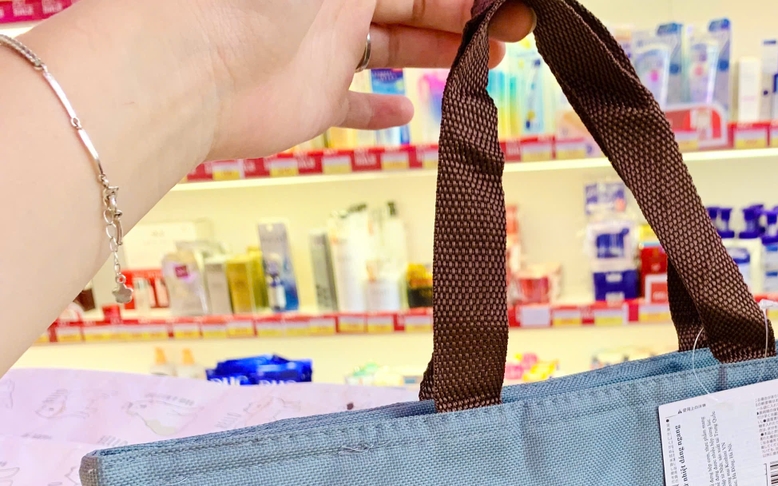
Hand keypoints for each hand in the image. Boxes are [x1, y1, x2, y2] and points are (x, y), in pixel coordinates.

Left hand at [188, 0, 535, 159]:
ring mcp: (324, 49)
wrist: (195, 67)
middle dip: (465, 15)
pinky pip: (354, 105)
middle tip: (512, 32)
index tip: (504, 1)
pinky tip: (409, 112)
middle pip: (415, 2)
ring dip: (442, 53)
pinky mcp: (311, 100)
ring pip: (396, 48)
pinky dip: (381, 110)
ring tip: (485, 63)